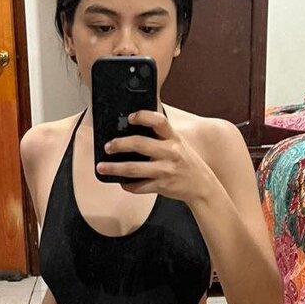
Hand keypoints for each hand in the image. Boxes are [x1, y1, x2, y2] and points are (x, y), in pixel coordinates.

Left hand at [95, 110, 214, 204]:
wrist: (202, 186)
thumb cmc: (186, 162)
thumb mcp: (178, 144)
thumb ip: (161, 136)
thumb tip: (134, 130)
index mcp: (174, 138)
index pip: (159, 121)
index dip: (143, 117)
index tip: (129, 117)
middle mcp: (170, 152)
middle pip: (140, 144)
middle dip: (120, 144)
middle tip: (107, 146)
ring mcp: (166, 170)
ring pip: (134, 169)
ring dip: (114, 168)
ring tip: (102, 167)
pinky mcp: (162, 186)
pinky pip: (139, 186)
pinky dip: (128, 185)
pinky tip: (122, 183)